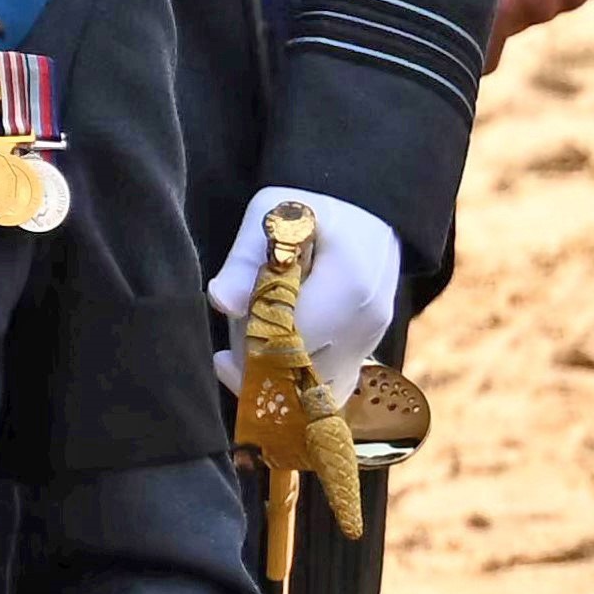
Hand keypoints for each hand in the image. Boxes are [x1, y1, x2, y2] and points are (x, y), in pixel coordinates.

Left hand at [213, 184, 407, 396]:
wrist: (365, 207)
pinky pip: (334, 386)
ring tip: (246, 365)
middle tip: (226, 360)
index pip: (293, 342)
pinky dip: (302, 386)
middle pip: (306, 371)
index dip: (253, 354)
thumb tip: (221, 302)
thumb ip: (246, 257)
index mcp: (349, 286)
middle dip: (261, 373)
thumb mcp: (275, 215)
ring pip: (320, 387)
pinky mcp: (368, 347)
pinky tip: (274, 370)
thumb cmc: (313, 205)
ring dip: (279, 383)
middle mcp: (367, 321)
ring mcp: (372, 337)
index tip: (222, 356)